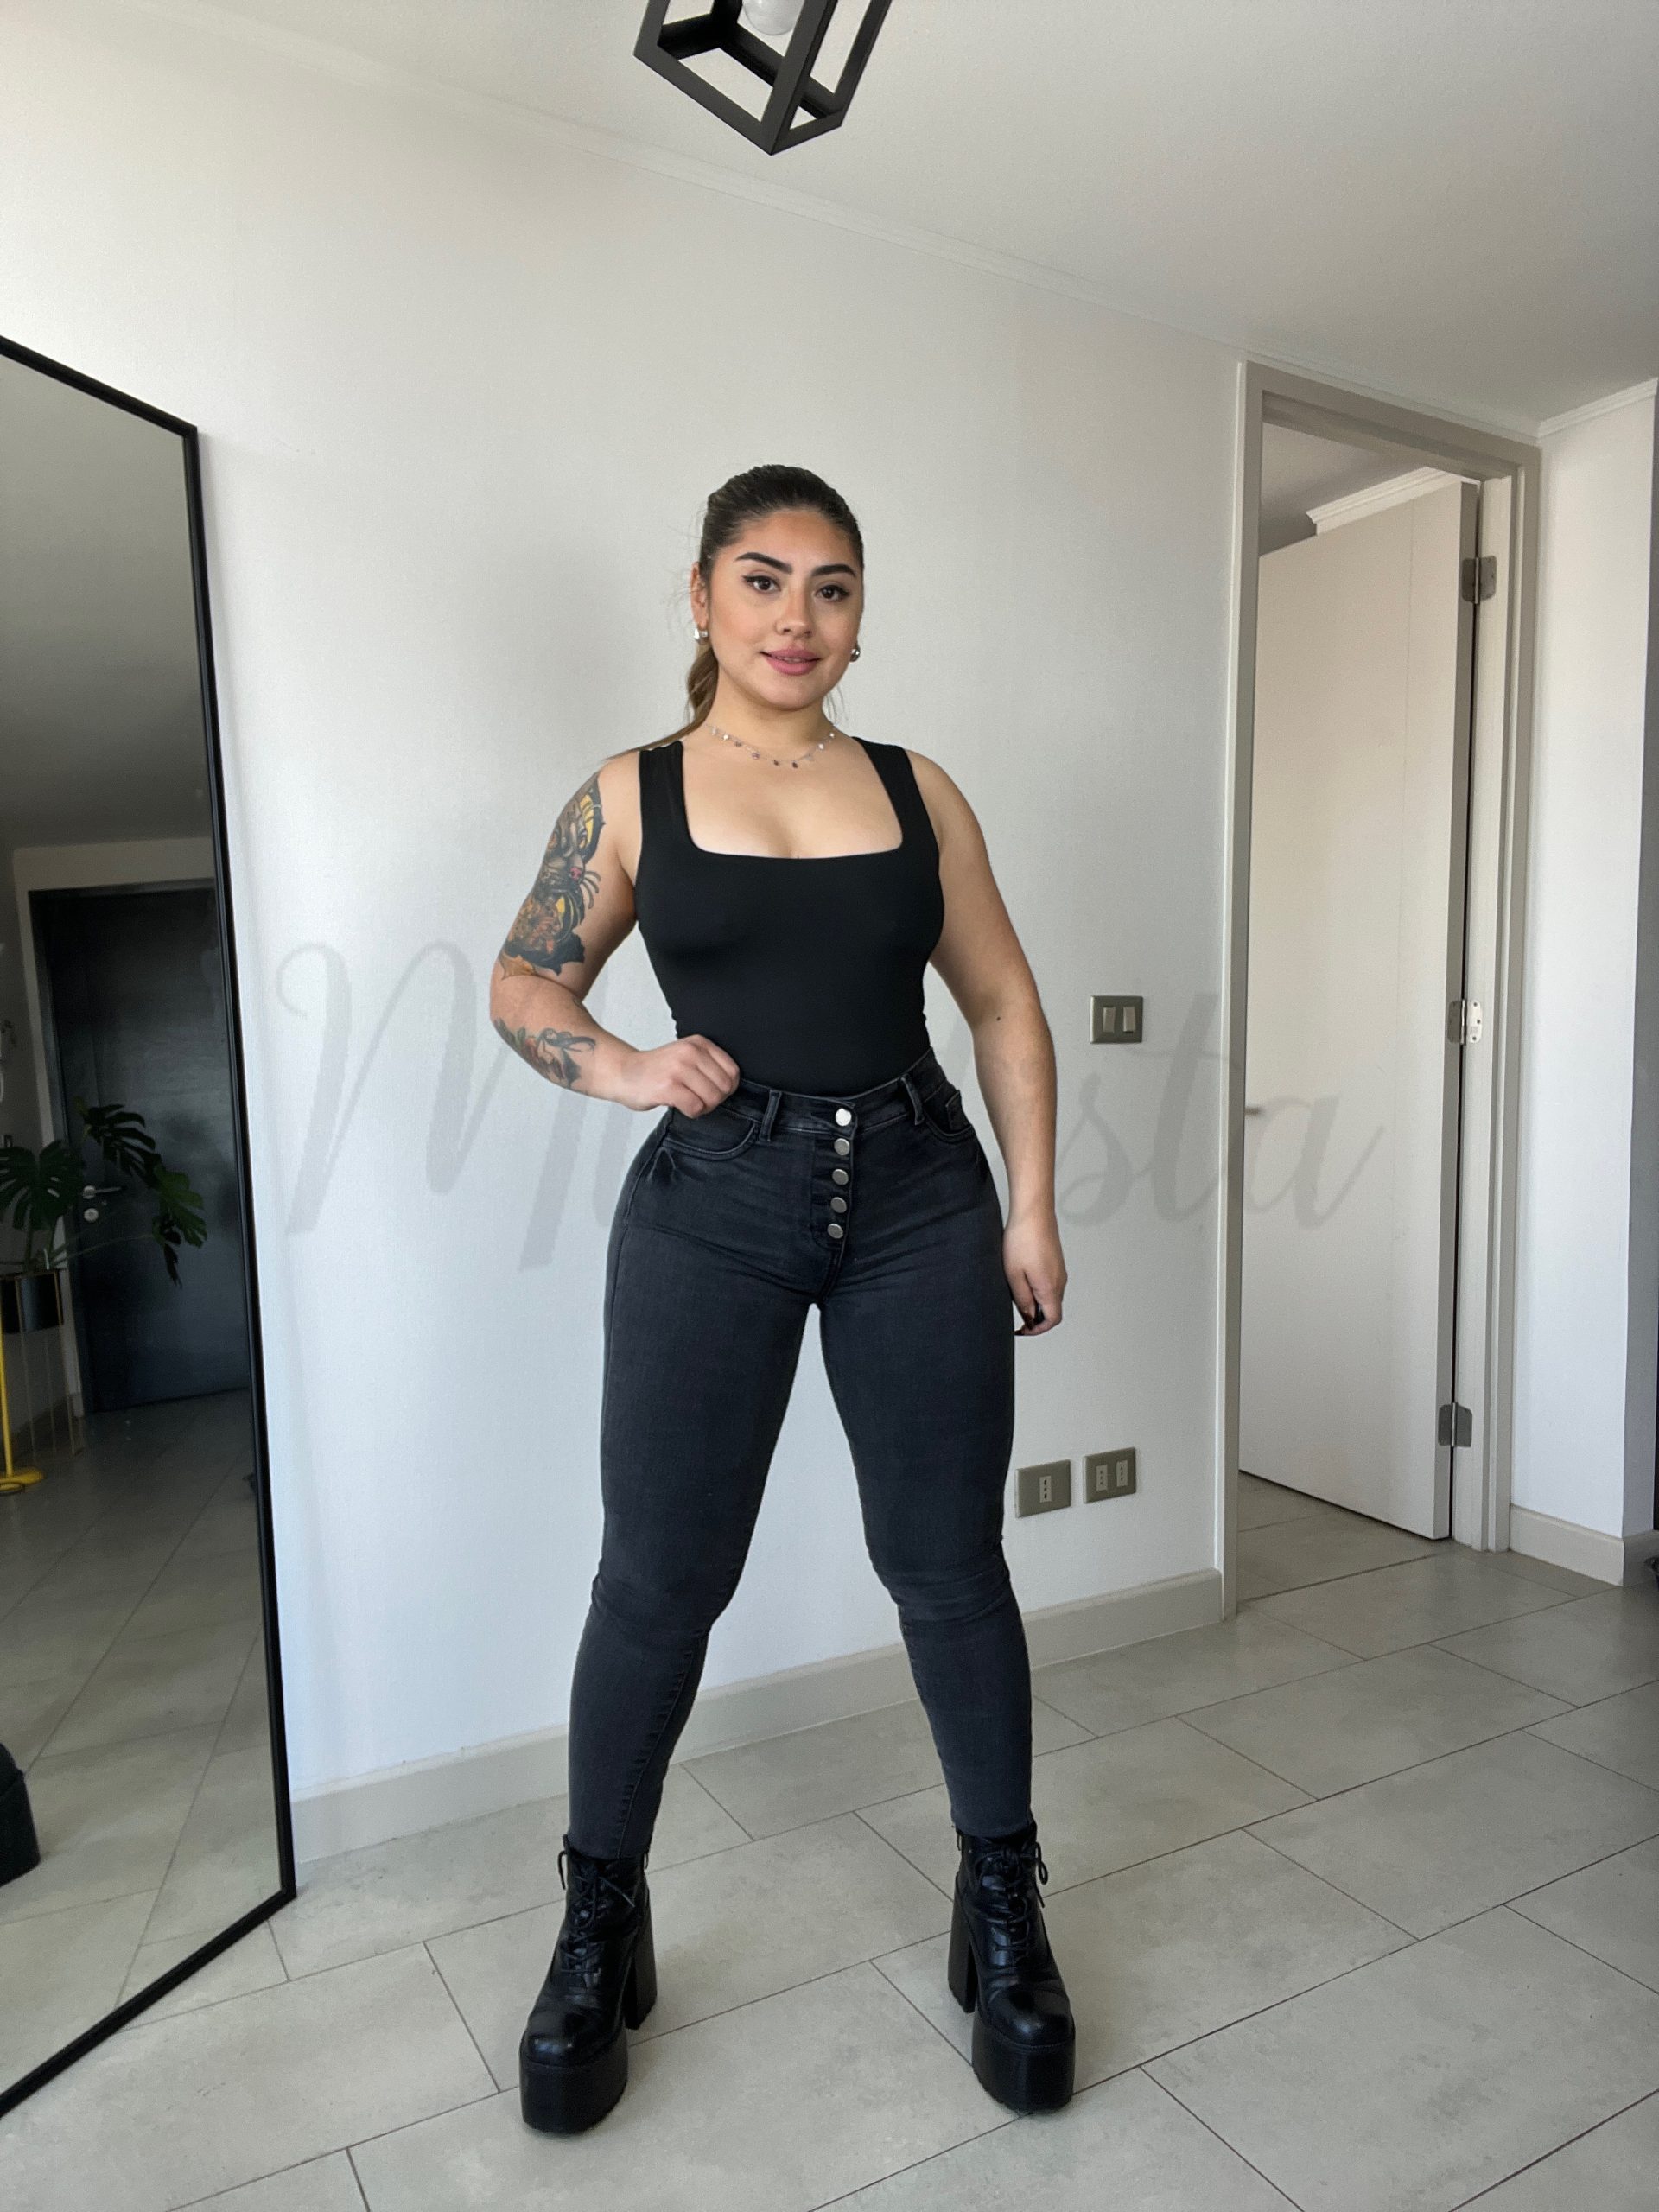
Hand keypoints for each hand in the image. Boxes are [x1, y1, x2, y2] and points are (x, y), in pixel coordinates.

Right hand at [615, 1036, 740, 1115]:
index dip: (726, 1088)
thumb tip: (731, 1086)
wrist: (623, 1073)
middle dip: (714, 1100)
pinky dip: (691, 1112)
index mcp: (699, 1043)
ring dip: (702, 1107)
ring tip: (687, 1101)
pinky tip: (679, 1105)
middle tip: (697, 1099)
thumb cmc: (656, 1070)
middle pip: (724, 1088)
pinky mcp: (668, 1086)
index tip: (710, 1090)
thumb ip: (708, 1065)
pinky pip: (696, 1107)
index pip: (733, 1071)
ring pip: (712, 1098)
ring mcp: (679, 1069)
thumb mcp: (685, 1055)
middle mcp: (690, 1052)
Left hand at [1004, 1210, 1064, 1334]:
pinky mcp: (1056, 1261)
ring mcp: (1060, 1270)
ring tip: (1015, 1292)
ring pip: (1050, 1296)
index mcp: (1051, 1287)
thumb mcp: (1014, 1275)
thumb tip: (1028, 1317)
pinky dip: (1037, 1288)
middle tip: (1014, 1313)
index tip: (1021, 1330)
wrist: (1033, 1211)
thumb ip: (1022, 1300)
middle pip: (1052, 1309)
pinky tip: (1021, 1277)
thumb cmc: (1022, 1240)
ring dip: (1035, 1301)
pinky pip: (1049, 1282)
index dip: (1037, 1330)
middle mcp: (1060, 1281)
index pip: (1052, 1320)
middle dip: (1034, 1316)